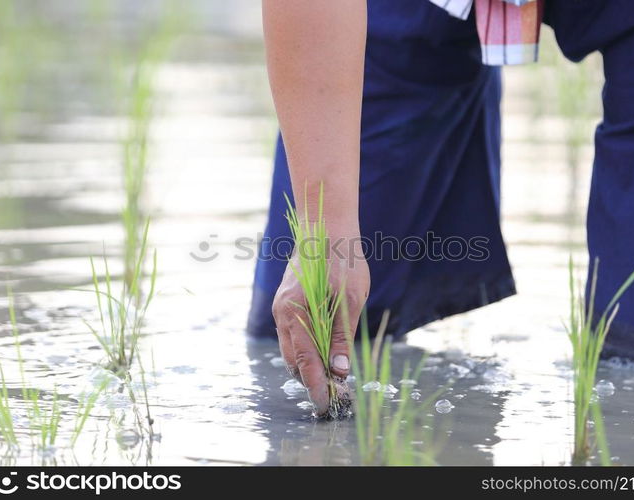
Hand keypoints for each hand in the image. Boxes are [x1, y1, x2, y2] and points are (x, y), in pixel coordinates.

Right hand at [272, 229, 369, 413]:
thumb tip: (340, 370)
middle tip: (334, 395)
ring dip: (308, 365)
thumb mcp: (351, 299)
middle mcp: (283, 313)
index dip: (317, 385)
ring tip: (332, 378)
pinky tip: (324, 354)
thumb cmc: (343, 259)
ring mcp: (282, 308)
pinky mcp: (287, 304)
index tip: (327, 405)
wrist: (326, 227)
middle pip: (294, 360)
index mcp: (297, 312)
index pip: (306, 361)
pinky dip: (306, 349)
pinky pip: (293, 335)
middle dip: (311, 380)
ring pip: (291, 349)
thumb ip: (342, 335)